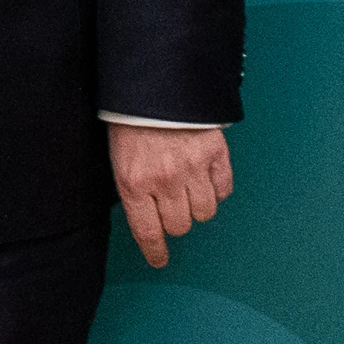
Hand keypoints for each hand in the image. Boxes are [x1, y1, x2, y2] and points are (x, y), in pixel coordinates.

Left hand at [110, 122, 232, 268]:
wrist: (156, 84)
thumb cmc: (131, 120)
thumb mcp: (118, 157)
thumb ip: (132, 187)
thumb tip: (146, 216)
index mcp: (133, 182)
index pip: (147, 231)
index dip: (155, 251)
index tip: (159, 260)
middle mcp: (165, 181)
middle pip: (180, 226)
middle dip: (175, 221)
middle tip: (170, 205)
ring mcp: (193, 169)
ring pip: (204, 212)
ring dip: (197, 206)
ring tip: (188, 188)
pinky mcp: (216, 155)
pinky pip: (224, 190)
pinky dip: (217, 189)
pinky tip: (206, 177)